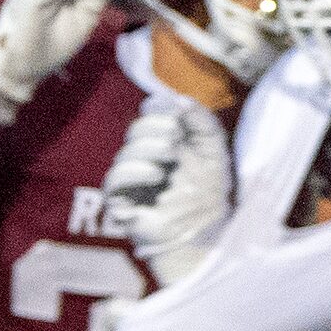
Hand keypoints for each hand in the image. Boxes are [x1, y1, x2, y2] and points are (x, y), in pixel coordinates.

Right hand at [103, 96, 231, 284]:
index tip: (175, 108)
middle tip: (176, 137)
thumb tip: (182, 99)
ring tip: (171, 155)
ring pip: (126, 151)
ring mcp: (130, 178)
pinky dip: (135, 170)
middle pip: (137, 129)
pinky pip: (115, 178)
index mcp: (163, 142)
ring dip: (149, 147)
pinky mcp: (120, 199)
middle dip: (157, 127)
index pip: (150, 114)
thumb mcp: (215, 153)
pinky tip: (157, 174)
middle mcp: (143, 156)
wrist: (205, 231)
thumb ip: (204, 124)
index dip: (159, 108)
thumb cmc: (209, 192)